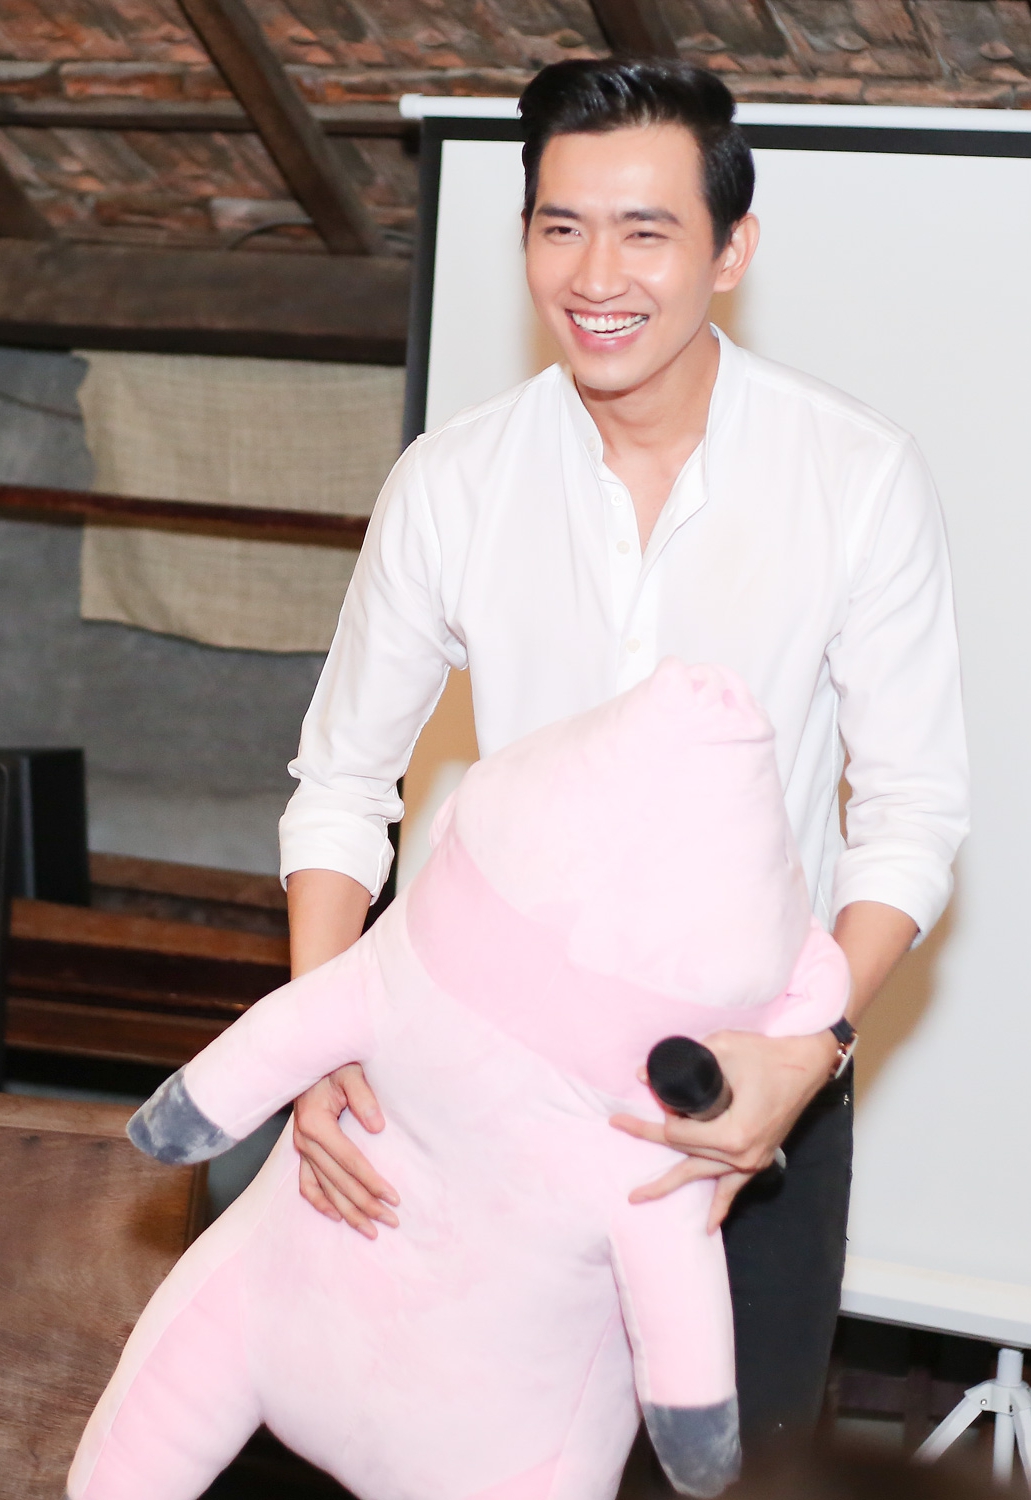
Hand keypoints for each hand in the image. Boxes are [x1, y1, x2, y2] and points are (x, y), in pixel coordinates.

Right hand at [293, 1064, 399, 1237]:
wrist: (309, 1059)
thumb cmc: (334, 1063)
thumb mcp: (350, 1071)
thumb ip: (363, 1096)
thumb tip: (377, 1128)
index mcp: (317, 1123)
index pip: (351, 1162)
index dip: (373, 1182)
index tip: (394, 1198)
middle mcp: (306, 1140)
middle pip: (340, 1182)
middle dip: (366, 1205)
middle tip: (392, 1221)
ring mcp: (302, 1147)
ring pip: (325, 1190)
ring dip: (348, 1212)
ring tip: (370, 1230)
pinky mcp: (303, 1149)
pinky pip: (306, 1184)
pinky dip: (320, 1202)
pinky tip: (336, 1216)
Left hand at [610, 1029, 837, 1233]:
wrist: (808, 1065)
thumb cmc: (768, 1054)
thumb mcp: (723, 1048)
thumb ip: (684, 1061)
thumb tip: (641, 1074)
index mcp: (733, 1133)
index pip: (678, 1133)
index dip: (658, 1115)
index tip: (647, 1093)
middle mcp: (741, 1155)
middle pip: (683, 1151)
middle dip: (650, 1136)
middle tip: (618, 1124)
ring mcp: (751, 1162)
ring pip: (699, 1174)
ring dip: (667, 1184)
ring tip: (637, 1196)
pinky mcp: (757, 1160)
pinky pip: (733, 1189)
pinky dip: (720, 1206)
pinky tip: (707, 1226)